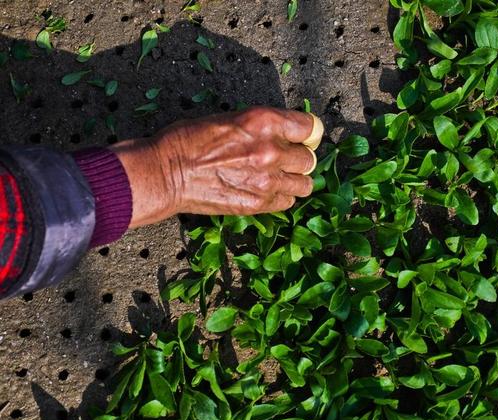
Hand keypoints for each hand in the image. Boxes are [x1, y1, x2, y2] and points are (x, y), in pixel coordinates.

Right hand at [110, 107, 321, 227]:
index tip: (302, 136)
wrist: (166, 173)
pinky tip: (266, 190)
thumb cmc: (189, 140)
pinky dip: (281, 197)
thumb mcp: (229, 117)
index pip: (311, 126)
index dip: (307, 132)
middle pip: (309, 158)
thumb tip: (284, 133)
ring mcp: (267, 180)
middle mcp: (271, 150)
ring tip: (279, 177)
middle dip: (298, 157)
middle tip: (284, 158)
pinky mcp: (259, 203)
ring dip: (295, 180)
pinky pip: (288, 202)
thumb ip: (262, 125)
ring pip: (306, 184)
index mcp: (264, 122)